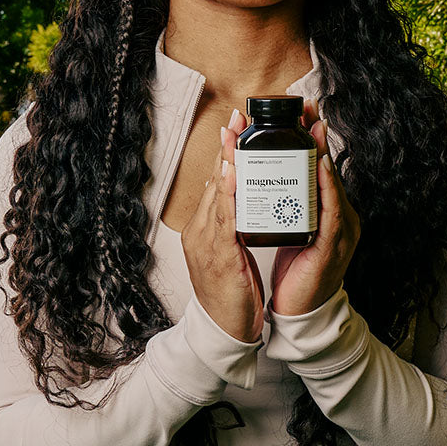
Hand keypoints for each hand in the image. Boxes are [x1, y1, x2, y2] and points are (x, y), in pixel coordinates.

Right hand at [180, 117, 265, 342]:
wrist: (222, 331)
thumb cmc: (231, 293)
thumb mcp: (231, 251)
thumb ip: (235, 224)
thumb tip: (245, 197)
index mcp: (205, 227)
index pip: (217, 180)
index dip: (227, 149)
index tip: (237, 121)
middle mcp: (201, 229)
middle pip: (215, 179)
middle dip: (228, 145)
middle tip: (240, 114)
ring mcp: (206, 242)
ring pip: (217, 193)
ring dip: (229, 160)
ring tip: (237, 133)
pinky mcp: (218, 256)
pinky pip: (224, 220)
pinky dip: (229, 194)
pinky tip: (235, 174)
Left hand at [227, 98, 360, 316]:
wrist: (300, 314)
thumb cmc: (295, 274)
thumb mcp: (289, 231)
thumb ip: (285, 206)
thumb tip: (263, 178)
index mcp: (326, 212)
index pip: (318, 167)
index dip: (311, 136)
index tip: (300, 108)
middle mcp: (338, 216)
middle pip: (328, 168)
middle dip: (317, 135)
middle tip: (308, 105)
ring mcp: (340, 230)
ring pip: (331, 185)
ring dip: (321, 154)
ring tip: (313, 126)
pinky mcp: (333, 247)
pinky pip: (331, 212)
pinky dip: (326, 188)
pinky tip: (320, 168)